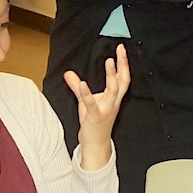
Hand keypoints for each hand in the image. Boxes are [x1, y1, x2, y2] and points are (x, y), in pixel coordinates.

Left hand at [63, 44, 129, 170]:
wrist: (95, 143)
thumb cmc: (93, 122)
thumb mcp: (85, 101)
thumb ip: (77, 87)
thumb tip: (69, 73)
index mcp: (114, 98)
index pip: (122, 78)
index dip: (123, 64)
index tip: (121, 49)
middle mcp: (113, 102)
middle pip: (122, 81)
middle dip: (123, 65)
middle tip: (120, 50)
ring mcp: (106, 109)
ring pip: (113, 91)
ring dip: (112, 76)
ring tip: (109, 61)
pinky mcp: (95, 116)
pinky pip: (92, 104)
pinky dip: (87, 94)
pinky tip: (82, 84)